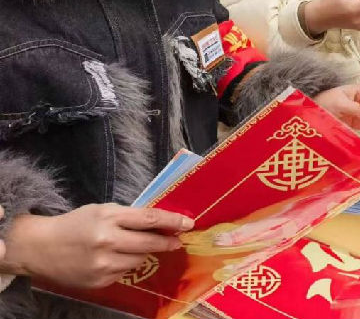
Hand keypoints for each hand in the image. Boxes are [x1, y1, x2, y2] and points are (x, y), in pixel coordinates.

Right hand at [0, 205, 191, 288]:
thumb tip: (161, 221)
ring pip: (139, 260)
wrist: (40, 247)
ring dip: (144, 253)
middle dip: (167, 242)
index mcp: (109, 218)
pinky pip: (124, 272)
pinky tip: (116, 258)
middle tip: (177, 240)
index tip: (189, 223)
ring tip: (134, 246)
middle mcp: (107, 241)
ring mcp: (103, 264)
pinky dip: (126, 264)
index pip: (150, 219)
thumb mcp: (102, 210)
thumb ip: (130, 216)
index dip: (173, 222)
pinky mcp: (99, 281)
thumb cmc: (75, 224)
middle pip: (149, 243)